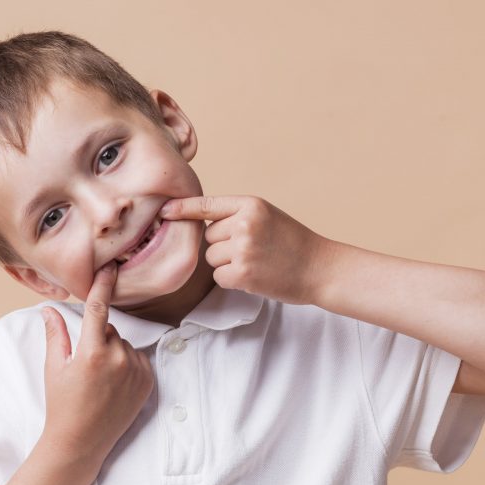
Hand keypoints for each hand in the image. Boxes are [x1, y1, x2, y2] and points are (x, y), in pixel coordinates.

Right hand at [39, 263, 154, 463]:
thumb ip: (55, 334)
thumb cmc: (62, 404)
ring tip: (99, 379)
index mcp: (91, 352)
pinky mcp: (148, 381)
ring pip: (123, 344)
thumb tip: (49, 307)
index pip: (98, 308)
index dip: (103, 285)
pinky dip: (127, 364)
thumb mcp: (54, 367)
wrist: (81, 442)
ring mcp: (135, 371)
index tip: (109, 268)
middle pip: (109, 329)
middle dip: (98, 338)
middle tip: (85, 364)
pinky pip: (137, 358)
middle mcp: (117, 359)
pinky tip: (113, 384)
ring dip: (113, 352)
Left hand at [160, 195, 330, 304]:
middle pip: (207, 236)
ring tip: (255, 262)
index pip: (207, 205)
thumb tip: (200, 221)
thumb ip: (236, 214)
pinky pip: (218, 276)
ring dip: (226, 264)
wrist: (319, 268)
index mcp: (250, 204)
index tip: (164, 211)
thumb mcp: (266, 216)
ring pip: (211, 257)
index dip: (182, 208)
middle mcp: (245, 223)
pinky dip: (232, 280)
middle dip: (222, 245)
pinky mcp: (243, 273)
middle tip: (251, 250)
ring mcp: (243, 249)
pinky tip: (254, 276)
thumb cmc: (292, 243)